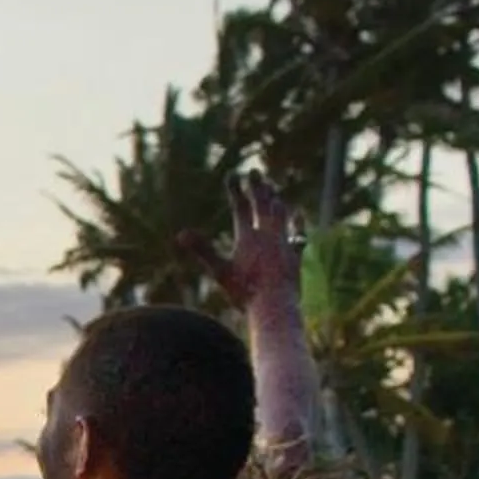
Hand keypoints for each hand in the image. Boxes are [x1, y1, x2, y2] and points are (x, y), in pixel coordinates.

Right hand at [182, 171, 300, 310]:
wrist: (274, 306)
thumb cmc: (244, 292)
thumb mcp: (219, 271)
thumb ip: (202, 249)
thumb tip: (180, 233)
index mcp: (248, 238)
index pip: (240, 208)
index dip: (235, 190)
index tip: (232, 175)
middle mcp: (268, 236)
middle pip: (263, 205)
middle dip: (258, 187)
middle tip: (255, 172)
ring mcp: (283, 244)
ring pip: (280, 215)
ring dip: (276, 200)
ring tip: (273, 189)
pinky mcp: (294, 255)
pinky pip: (297, 234)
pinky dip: (297, 223)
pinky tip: (298, 214)